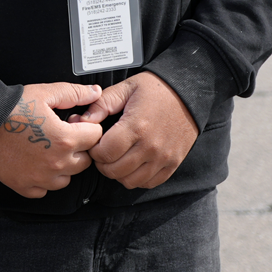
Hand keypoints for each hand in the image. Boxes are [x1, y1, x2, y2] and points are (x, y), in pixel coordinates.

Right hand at [0, 82, 104, 197]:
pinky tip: (34, 163)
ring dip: (62, 166)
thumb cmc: (10, 107)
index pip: (95, 137)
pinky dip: (42, 179)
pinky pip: (44, 189)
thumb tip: (95, 93)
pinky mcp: (25, 186)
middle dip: (77, 147)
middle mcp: (56, 164)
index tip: (73, 123)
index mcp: (65, 140)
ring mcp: (40, 178)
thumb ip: (75, 93)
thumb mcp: (45, 93)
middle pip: (85, 161)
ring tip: (46, 149)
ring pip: (66, 178)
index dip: (86, 127)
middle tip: (59, 136)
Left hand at [69, 71, 197, 189]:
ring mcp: (164, 157)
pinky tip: (132, 164)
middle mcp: (151, 146)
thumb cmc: (156, 89)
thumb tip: (82, 120)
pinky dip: (137, 178)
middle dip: (102, 163)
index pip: (105, 153)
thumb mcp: (126, 88)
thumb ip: (101, 104)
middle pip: (115, 170)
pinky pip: (149, 183)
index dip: (94, 150)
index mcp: (136, 126)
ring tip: (116, 159)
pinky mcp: (173, 164)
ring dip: (118, 173)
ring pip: (131, 181)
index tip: (95, 143)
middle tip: (102, 152)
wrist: (189, 93)